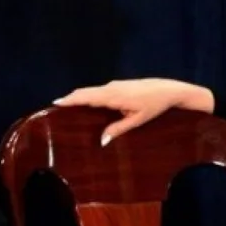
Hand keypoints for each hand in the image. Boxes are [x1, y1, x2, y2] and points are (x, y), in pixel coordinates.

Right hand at [53, 78, 212, 145]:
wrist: (170, 90)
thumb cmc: (155, 106)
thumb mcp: (138, 120)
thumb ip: (118, 129)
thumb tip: (101, 140)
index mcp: (113, 96)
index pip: (86, 97)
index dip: (70, 100)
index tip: (55, 103)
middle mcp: (111, 87)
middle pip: (85, 92)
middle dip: (71, 98)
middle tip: (56, 107)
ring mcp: (115, 85)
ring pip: (92, 91)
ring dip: (80, 97)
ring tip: (67, 108)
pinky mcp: (119, 85)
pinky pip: (99, 91)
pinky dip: (89, 96)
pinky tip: (87, 105)